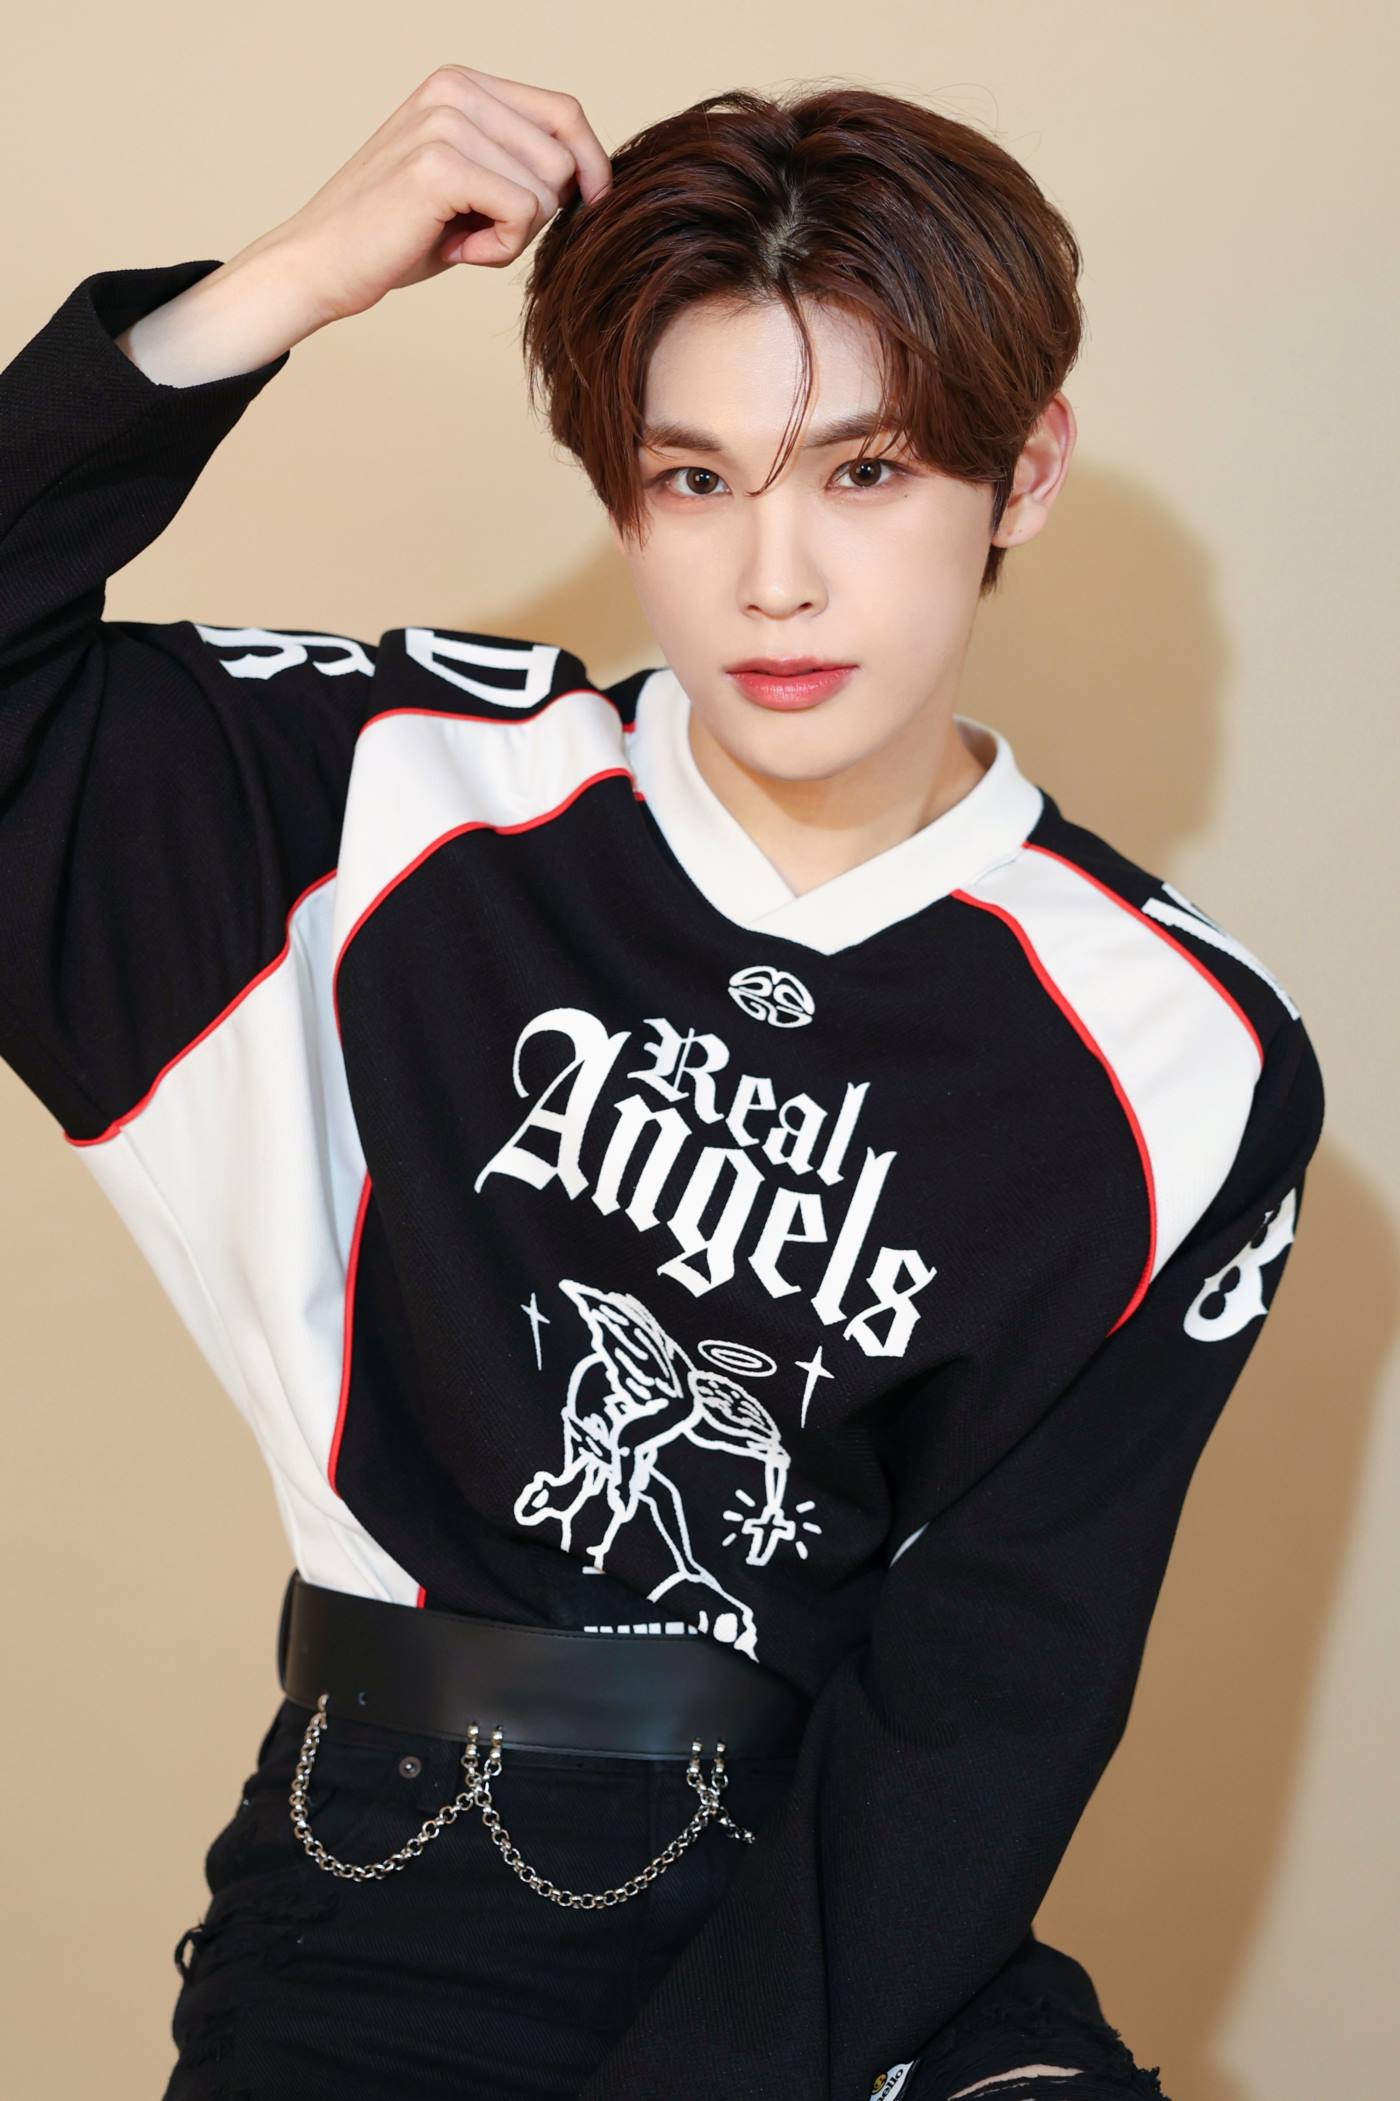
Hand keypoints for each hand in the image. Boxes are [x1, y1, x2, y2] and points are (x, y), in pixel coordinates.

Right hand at [251, 63, 611, 329]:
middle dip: (539, 214)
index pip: (564, 111)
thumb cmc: (396, 233)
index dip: (591, 163)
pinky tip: (457, 251)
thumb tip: (594, 177)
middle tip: (482, 234)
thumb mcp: (467, 182)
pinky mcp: (440, 165)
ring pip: (546, 190)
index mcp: (461, 84)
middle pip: (562, 158)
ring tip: (463, 239)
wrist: (321, 262)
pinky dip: (500, 250)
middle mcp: (455, 89)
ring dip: (516, 235)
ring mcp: (446, 122)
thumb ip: (516, 162)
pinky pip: (522, 214)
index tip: (592, 206)